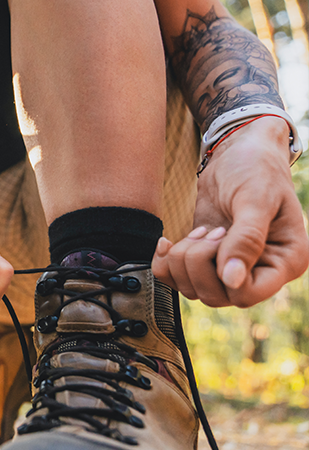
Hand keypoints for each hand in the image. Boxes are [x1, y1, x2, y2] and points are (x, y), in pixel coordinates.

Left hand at [152, 117, 307, 306]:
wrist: (238, 153)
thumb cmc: (257, 169)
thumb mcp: (255, 199)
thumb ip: (246, 239)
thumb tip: (232, 280)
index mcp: (285, 262)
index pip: (247, 295)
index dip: (222, 275)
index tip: (221, 238)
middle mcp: (260, 271)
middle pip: (214, 296)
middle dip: (198, 263)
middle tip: (210, 230)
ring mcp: (230, 269)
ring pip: (192, 290)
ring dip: (183, 259)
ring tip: (201, 230)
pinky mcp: (205, 261)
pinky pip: (175, 279)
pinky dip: (164, 262)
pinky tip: (167, 241)